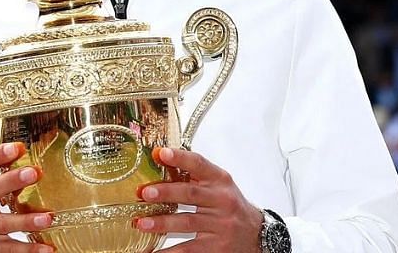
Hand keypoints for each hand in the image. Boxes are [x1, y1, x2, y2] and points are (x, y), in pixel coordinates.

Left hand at [136, 147, 264, 251]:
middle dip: (166, 192)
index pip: (199, 164)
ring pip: (187, 222)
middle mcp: (222, 201)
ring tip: (141, 222)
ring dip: (162, 222)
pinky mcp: (215, 247)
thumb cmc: (231, 207)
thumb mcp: (219, 187)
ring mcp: (220, 225)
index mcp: (221, 181)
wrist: (256, 234)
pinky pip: (188, 249)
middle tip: (144, 192)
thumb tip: (161, 164)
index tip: (160, 153)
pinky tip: (153, 251)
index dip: (180, 158)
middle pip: (191, 194)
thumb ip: (196, 177)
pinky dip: (168, 251)